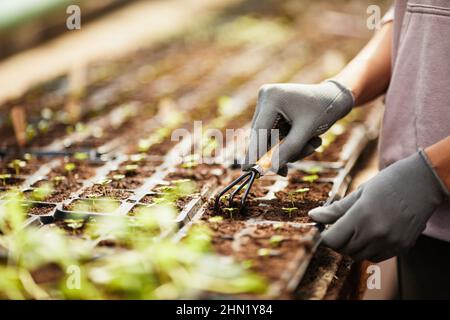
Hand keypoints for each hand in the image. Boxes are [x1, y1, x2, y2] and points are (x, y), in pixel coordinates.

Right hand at [243, 80, 353, 174]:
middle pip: (261, 136)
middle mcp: (265, 97)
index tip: (247, 171)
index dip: (254, 153)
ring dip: (287, 148)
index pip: (260, 131)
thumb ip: (288, 150)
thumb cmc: (324, 111)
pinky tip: (308, 140)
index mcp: (272, 98)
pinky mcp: (270, 109)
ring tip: (312, 144)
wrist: (335, 97)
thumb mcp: (306, 133)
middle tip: (284, 173)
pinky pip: (273, 134)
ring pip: (268, 138)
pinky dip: (288, 142)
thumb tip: (269, 169)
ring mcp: (267, 103)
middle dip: (276, 153)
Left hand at [309, 151, 445, 261]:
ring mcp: (390, 242)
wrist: (423, 183)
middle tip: (338, 227)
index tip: (323, 230)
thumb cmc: (388, 182)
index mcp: (362, 216)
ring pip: (359, 256)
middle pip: (344, 250)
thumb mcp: (359, 192)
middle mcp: (376, 233)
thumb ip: (336, 209)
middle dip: (337, 241)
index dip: (324, 236)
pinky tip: (370, 234)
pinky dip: (368, 250)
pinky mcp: (401, 247)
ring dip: (352, 247)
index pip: (332, 239)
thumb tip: (314, 216)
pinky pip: (376, 257)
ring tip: (356, 229)